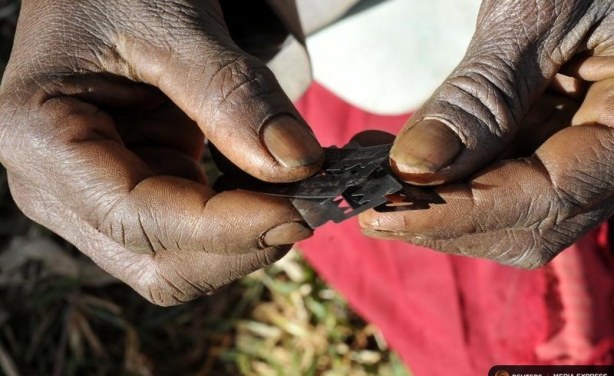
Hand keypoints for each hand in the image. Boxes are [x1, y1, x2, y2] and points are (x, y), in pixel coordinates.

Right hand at [0, 0, 322, 304]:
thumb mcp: (171, 21)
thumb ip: (232, 94)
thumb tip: (298, 164)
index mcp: (40, 139)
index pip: (137, 219)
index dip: (226, 228)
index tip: (298, 211)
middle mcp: (57, 188)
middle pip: (157, 264)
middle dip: (238, 245)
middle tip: (307, 204)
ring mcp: (95, 199)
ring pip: (179, 262)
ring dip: (244, 241)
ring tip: (292, 192)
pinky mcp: (134, 194)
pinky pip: (191, 237)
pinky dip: (238, 223)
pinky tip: (269, 188)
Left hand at [361, 1, 613, 267]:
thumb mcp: (534, 12)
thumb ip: (481, 95)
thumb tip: (414, 167)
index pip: (548, 198)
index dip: (459, 214)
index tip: (381, 214)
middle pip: (529, 222)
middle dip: (443, 221)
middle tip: (366, 205)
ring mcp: (586, 148)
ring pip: (511, 210)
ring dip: (438, 204)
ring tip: (373, 180)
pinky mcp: (556, 136)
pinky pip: (504, 176)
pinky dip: (450, 177)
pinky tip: (401, 160)